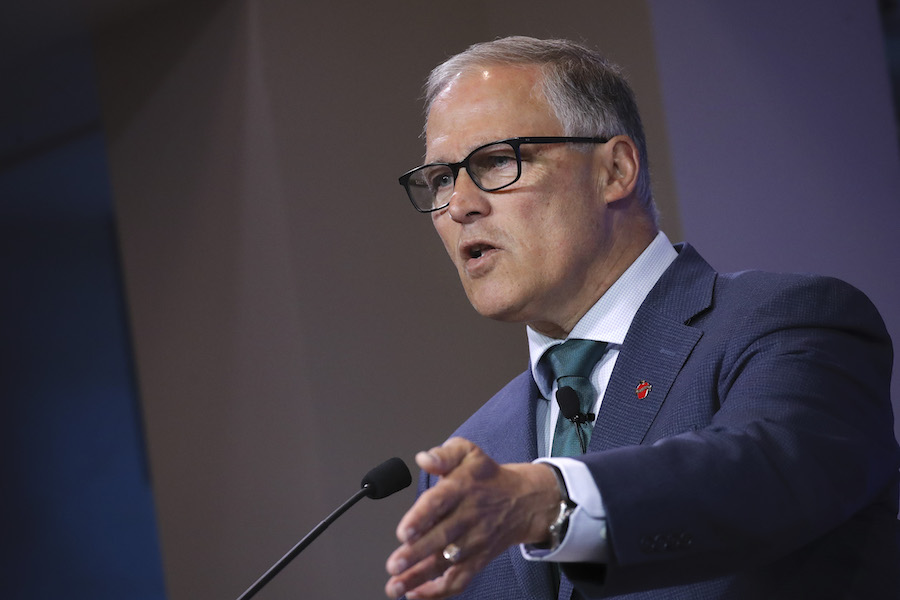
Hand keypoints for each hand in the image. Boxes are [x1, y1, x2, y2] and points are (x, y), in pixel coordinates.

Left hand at [384, 437, 559, 598]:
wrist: (522, 500)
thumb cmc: (487, 476)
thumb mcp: (468, 453)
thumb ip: (444, 454)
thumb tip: (424, 458)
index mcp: (461, 488)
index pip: (439, 503)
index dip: (420, 518)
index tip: (403, 532)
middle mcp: (467, 517)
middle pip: (441, 537)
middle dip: (416, 554)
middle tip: (394, 564)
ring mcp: (473, 541)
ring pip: (445, 563)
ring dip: (419, 577)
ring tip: (395, 586)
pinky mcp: (478, 560)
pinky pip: (459, 580)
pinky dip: (438, 591)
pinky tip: (416, 593)